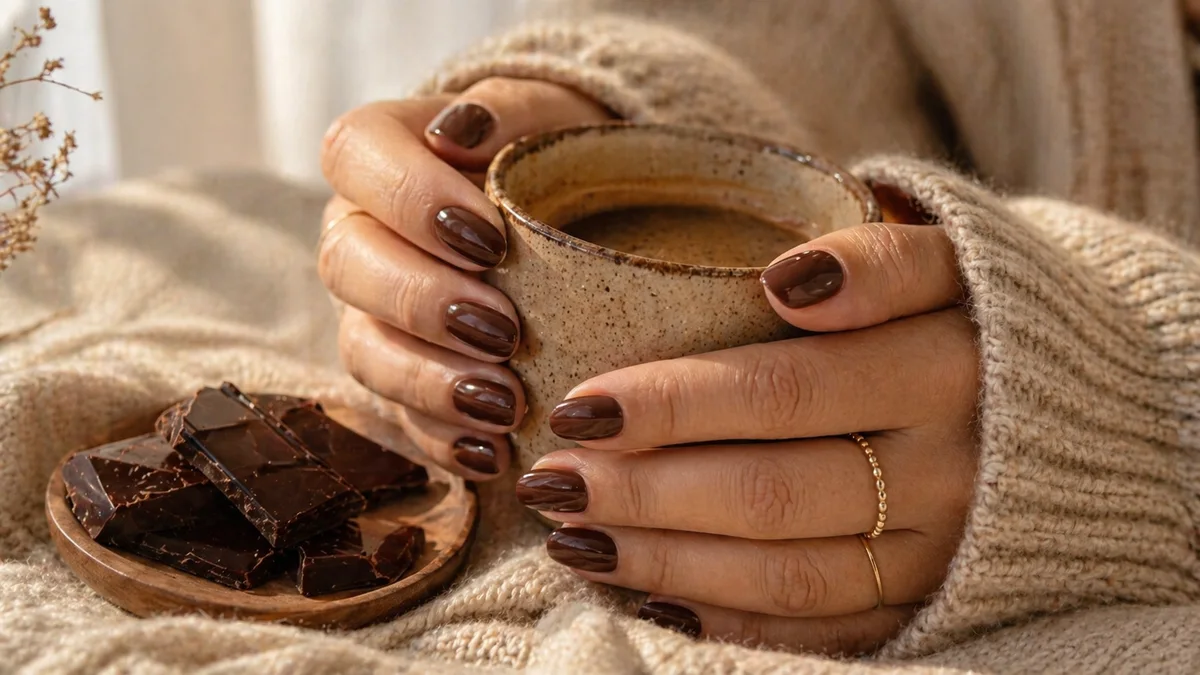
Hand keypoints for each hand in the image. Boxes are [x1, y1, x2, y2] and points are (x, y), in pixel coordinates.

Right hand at [318, 78, 610, 478]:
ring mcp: (372, 311)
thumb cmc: (557, 156)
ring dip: (431, 383)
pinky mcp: (401, 377)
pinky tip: (493, 452)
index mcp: (381, 153)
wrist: (577, 215)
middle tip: (504, 328)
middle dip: (424, 303)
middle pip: (349, 265)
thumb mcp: (550, 117)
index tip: (489, 238)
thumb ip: (511, 110)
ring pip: (365, 351)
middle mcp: (360, 232)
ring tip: (506, 403)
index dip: (408, 198)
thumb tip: (462, 127)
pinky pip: (399, 417)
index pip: (356, 157)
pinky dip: (444, 437)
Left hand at [517, 212, 976, 654]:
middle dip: (643, 491)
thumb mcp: (949, 256)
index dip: (672, 403)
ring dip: (663, 560)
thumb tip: (785, 279)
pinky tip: (649, 595)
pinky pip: (819, 632)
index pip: (782, 391)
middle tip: (550, 478)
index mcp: (944, 370)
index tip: (578, 401)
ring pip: (783, 574)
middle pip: (769, 493)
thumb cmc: (974, 316)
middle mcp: (947, 472)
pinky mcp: (925, 601)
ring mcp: (937, 551)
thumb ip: (880, 256)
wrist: (1079, 407)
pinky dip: (727, 620)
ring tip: (571, 538)